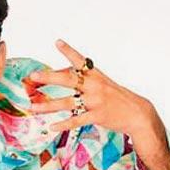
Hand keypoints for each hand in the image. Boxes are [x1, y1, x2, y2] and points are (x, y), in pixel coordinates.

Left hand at [27, 38, 157, 135]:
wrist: (137, 113)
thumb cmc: (117, 98)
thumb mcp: (103, 84)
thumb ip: (84, 81)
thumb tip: (61, 76)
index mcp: (96, 76)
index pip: (80, 61)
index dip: (69, 51)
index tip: (58, 42)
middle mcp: (94, 86)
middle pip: (68, 80)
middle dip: (49, 78)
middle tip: (33, 76)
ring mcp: (95, 102)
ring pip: (67, 103)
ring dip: (48, 106)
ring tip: (33, 108)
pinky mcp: (97, 116)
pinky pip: (76, 121)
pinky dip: (63, 124)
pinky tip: (52, 127)